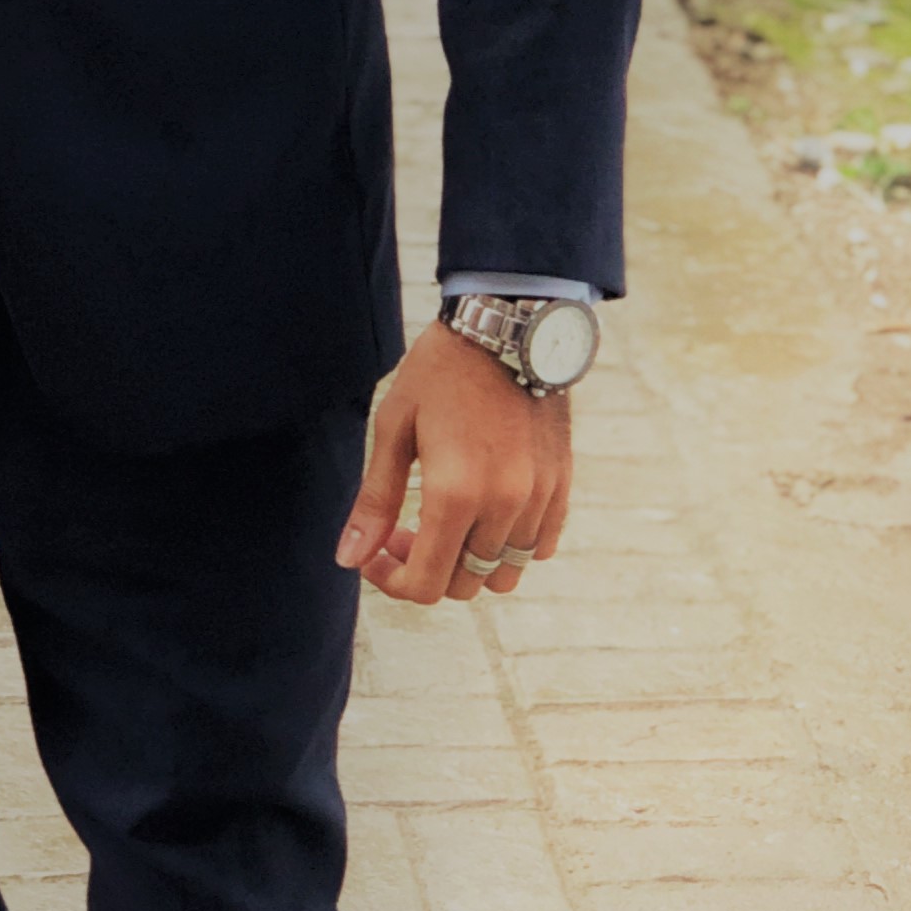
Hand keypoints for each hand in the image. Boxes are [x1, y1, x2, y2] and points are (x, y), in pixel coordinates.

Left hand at [337, 322, 573, 606]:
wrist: (509, 325)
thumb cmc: (441, 371)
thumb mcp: (394, 428)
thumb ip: (375, 501)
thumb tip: (350, 559)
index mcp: (455, 493)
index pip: (426, 584)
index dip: (392, 582)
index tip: (376, 556)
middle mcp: (504, 505)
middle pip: (465, 584)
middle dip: (425, 569)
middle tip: (403, 530)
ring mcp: (538, 498)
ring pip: (505, 573)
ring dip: (469, 564)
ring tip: (447, 524)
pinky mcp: (560, 484)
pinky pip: (538, 547)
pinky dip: (509, 546)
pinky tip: (485, 513)